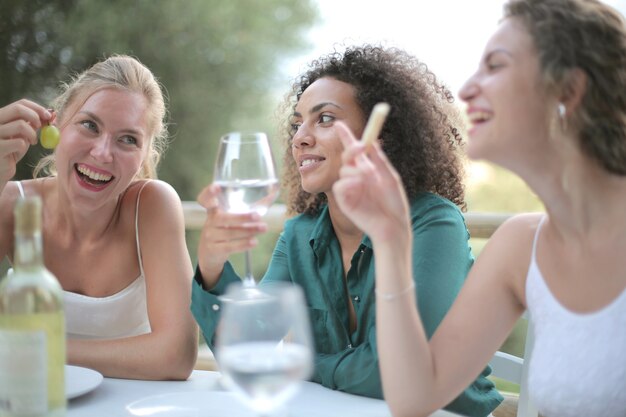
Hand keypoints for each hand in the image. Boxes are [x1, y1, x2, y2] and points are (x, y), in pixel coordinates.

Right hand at [0, 99, 51, 183]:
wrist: (0, 169)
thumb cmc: (12, 150)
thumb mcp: (23, 134)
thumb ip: (33, 124)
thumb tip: (51, 114)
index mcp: (1, 116)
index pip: (20, 104)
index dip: (37, 108)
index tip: (49, 115)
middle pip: (18, 109)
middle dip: (35, 116)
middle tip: (42, 126)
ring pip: (20, 125)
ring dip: (32, 134)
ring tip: (33, 141)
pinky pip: (19, 142)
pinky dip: (24, 146)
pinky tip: (19, 151)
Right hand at [196, 183, 267, 288]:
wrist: (209, 254)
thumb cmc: (224, 229)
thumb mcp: (231, 218)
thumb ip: (249, 207)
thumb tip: (272, 195)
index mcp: (214, 210)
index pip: (205, 199)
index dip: (209, 193)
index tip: (216, 187)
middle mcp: (210, 222)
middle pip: (223, 218)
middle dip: (241, 217)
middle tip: (257, 216)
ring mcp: (211, 236)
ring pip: (230, 232)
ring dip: (249, 230)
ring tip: (263, 228)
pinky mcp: (214, 250)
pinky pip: (230, 246)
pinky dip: (243, 244)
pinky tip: (254, 242)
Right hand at [332, 121, 410, 242]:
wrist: (393, 226)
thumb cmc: (394, 204)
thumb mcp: (390, 177)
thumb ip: (379, 161)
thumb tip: (372, 141)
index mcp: (368, 170)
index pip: (354, 151)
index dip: (346, 137)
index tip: (338, 124)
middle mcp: (357, 177)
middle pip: (347, 157)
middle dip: (351, 149)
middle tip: (360, 148)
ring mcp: (350, 189)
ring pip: (344, 170)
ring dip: (356, 170)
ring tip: (369, 178)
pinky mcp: (344, 201)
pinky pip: (340, 185)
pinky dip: (349, 183)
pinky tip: (360, 187)